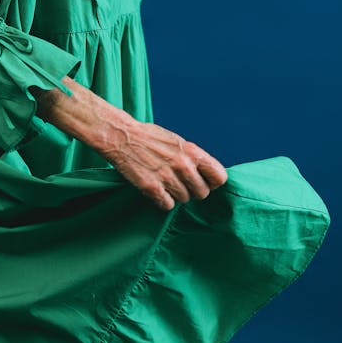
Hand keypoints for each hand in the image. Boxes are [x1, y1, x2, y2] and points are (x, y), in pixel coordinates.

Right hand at [99, 118, 227, 212]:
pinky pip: (168, 205)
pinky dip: (163, 201)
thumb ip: (193, 158)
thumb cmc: (150, 138)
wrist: (121, 136)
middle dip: (192, 191)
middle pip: (202, 193)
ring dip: (176, 195)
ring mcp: (167, 177)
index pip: (219, 177)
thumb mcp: (178, 142)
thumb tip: (207, 175)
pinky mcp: (151, 188)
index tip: (204, 181)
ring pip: (184, 200)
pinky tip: (156, 189)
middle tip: (180, 183)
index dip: (212, 182)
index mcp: (192, 151)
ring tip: (164, 182)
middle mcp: (183, 165)